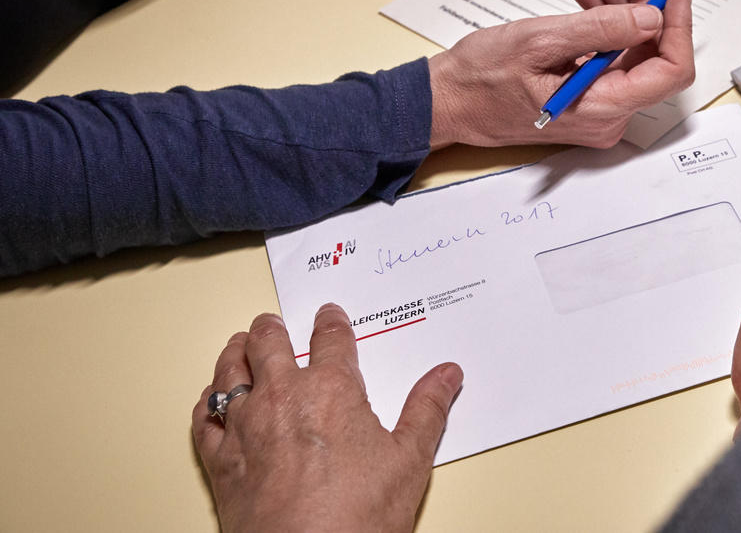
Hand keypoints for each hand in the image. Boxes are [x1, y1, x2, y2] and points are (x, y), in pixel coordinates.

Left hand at [192, 305, 462, 532]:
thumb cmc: (356, 519)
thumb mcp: (408, 461)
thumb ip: (428, 410)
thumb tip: (446, 375)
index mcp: (331, 390)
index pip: (330, 339)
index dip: (330, 322)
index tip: (329, 316)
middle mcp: (282, 398)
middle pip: (268, 344)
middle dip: (271, 329)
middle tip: (273, 323)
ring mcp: (246, 428)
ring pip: (230, 372)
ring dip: (236, 353)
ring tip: (240, 344)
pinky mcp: (221, 462)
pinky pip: (205, 419)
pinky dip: (209, 402)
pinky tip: (213, 400)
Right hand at [426, 0, 694, 148]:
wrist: (446, 100)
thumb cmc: (480, 79)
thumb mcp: (540, 42)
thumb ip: (601, 30)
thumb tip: (651, 17)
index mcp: (601, 109)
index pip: (668, 71)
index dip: (678, 25)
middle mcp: (607, 116)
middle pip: (649, 54)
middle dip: (641, 4)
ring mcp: (597, 108)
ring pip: (629, 50)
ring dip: (618, 7)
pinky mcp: (586, 97)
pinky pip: (608, 57)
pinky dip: (601, 24)